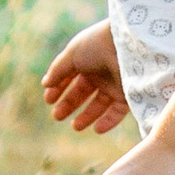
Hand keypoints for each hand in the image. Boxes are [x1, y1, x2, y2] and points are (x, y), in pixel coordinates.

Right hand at [43, 18, 128, 136]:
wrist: (128, 45)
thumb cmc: (98, 45)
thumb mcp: (72, 55)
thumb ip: (58, 70)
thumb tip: (45, 84)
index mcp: (86, 59)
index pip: (68, 77)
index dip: (57, 88)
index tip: (48, 100)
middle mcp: (100, 72)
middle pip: (81, 92)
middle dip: (69, 104)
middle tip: (57, 116)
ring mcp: (114, 84)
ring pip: (99, 105)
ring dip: (86, 116)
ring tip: (75, 127)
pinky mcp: (128, 94)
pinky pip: (117, 112)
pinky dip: (108, 121)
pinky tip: (96, 129)